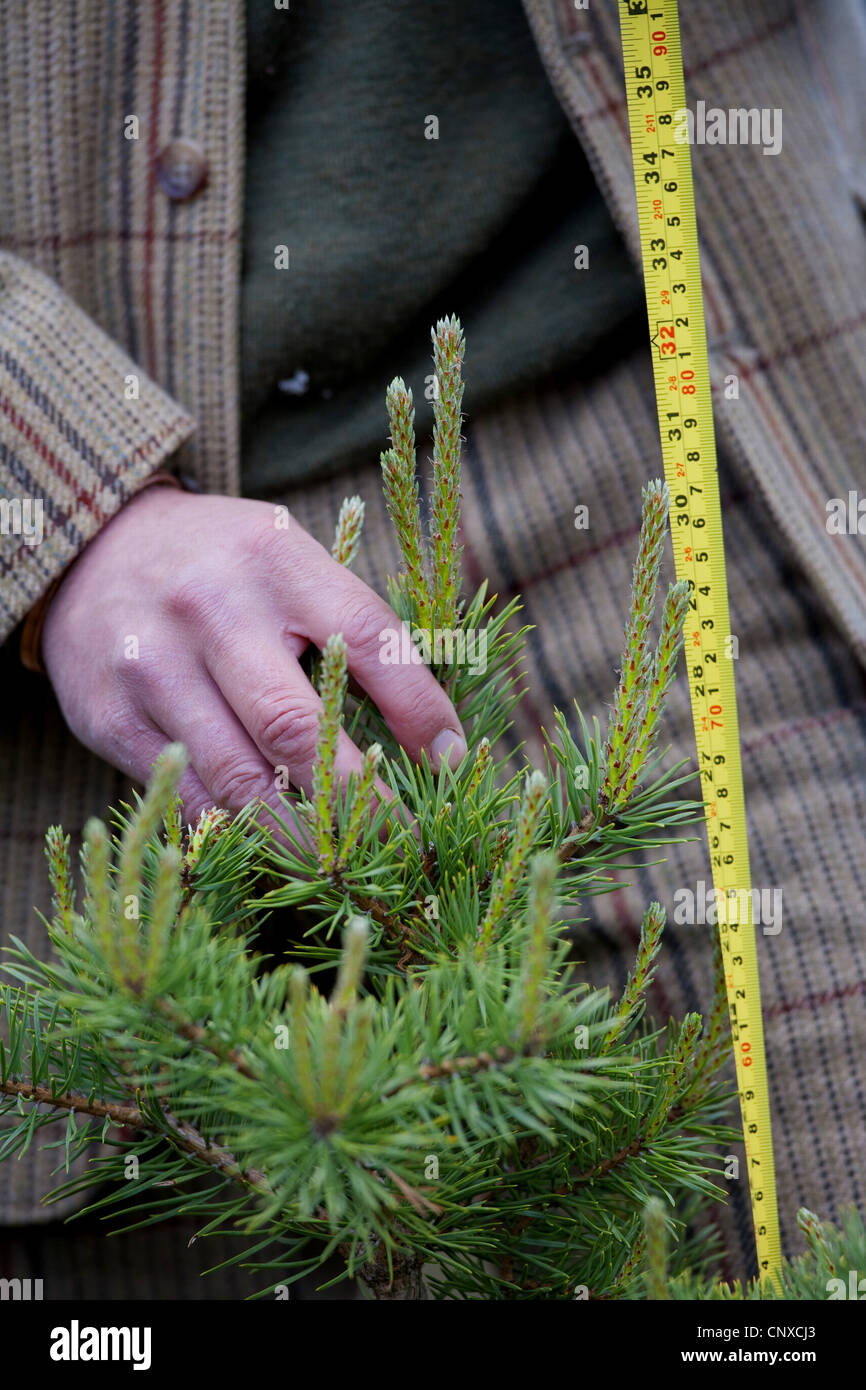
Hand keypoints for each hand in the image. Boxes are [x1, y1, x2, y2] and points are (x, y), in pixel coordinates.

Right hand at [41, 486, 466, 822]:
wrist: (93, 548)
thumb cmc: (224, 566)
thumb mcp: (290, 560)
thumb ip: (351, 624)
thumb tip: (433, 730)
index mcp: (275, 558)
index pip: (368, 639)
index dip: (419, 709)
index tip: (453, 763)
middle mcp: (210, 608)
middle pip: (298, 728)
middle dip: (360, 801)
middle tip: (407, 845)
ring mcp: (153, 667)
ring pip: (240, 781)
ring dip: (303, 835)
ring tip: (345, 861)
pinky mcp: (109, 718)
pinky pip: (189, 798)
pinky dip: (239, 832)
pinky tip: (276, 846)